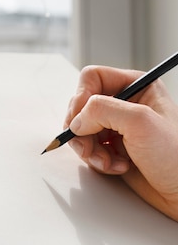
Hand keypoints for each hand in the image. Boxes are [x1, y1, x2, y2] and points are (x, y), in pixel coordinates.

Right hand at [65, 65, 177, 219]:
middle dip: (83, 130)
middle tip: (89, 146)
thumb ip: (103, 110)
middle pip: (82, 106)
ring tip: (108, 161)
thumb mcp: (140, 123)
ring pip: (82, 129)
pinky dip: (97, 160)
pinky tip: (117, 166)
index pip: (92, 78)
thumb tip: (77, 120)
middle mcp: (125, 104)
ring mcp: (118, 127)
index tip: (80, 120)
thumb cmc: (177, 157)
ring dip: (90, 149)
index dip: (81, 98)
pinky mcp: (113, 148)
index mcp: (136, 86)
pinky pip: (89, 149)